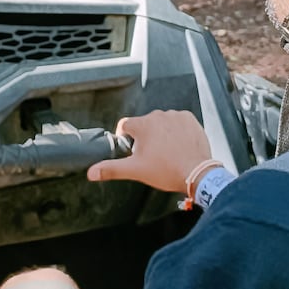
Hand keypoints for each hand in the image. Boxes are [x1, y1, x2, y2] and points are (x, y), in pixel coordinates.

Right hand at [87, 110, 212, 193]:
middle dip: (146, 137)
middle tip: (152, 156)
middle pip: (144, 124)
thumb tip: (91, 172)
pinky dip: (177, 131)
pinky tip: (179, 145)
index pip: (125, 125)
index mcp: (142, 125)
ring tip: (168, 152)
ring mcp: (175, 116)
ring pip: (161, 122)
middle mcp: (158, 115)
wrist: (197, 173)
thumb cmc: (166, 171)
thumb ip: (111, 169)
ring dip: (162, 133)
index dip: (126, 138)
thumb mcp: (135, 171)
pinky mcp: (189, 119)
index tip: (133, 150)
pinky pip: (178, 121)